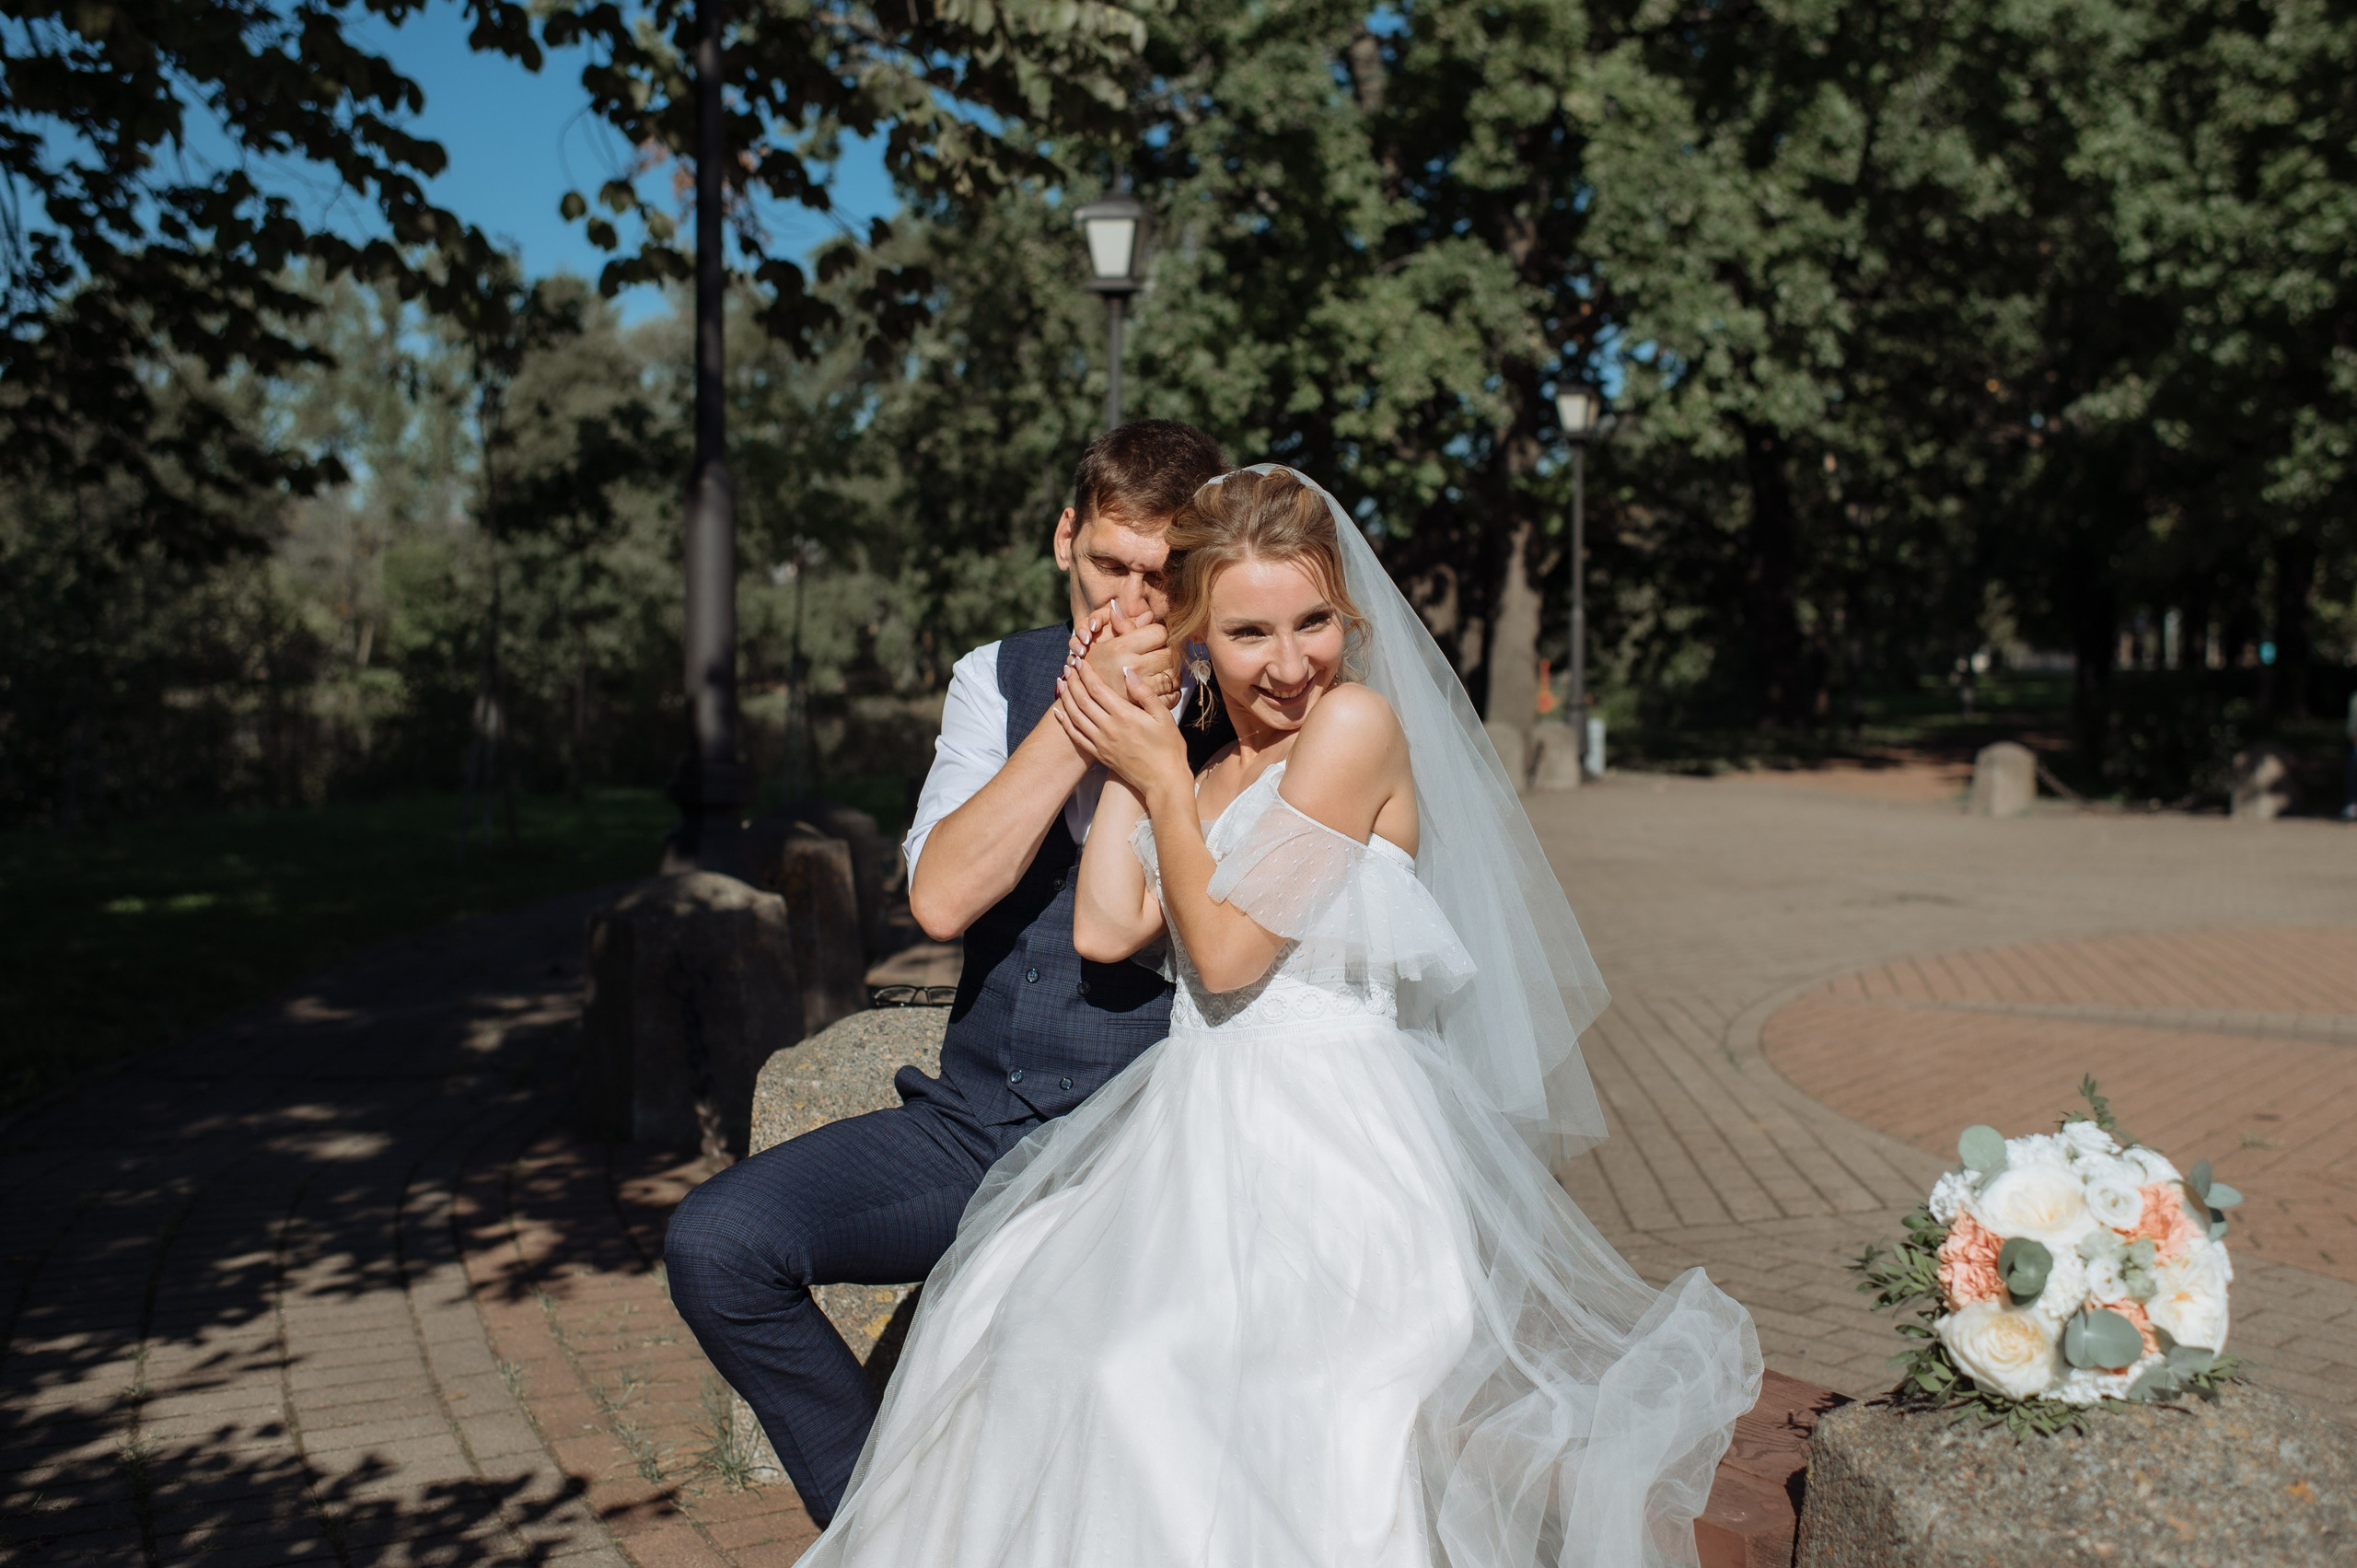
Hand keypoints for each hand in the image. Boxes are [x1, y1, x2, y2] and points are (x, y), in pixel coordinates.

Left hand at [1053, 653, 1189, 798]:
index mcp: (1124, 715)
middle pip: (1082, 700)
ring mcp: (1101, 743)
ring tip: (1060, 683)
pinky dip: (1065, 723)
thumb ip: (1144, 693)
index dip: (1086, 673)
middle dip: (1073, 681)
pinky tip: (1058, 713)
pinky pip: (1076, 737)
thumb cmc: (1168, 748)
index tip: (1081, 662)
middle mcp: (1108, 728)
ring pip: (1075, 716)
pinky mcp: (1100, 755)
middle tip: (1067, 667)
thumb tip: (1128, 671)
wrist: (1164, 781)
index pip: (1097, 689)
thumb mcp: (1163, 716)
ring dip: (1065, 698)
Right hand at [1065, 600, 1179, 710]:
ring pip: (1174, 676)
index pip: (1160, 632)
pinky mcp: (1145, 707)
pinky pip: (1172, 696)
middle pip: (1170, 654)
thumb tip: (1149, 615)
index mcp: (1121, 648)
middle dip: (1166, 653)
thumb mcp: (1104, 641)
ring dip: (1170, 673)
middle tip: (1158, 656)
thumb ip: (1127, 625)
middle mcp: (1132, 667)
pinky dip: (1171, 693)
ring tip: (1159, 671)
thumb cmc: (1094, 665)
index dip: (1158, 634)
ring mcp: (1140, 690)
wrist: (1083, 698)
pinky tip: (1161, 688)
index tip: (1153, 639)